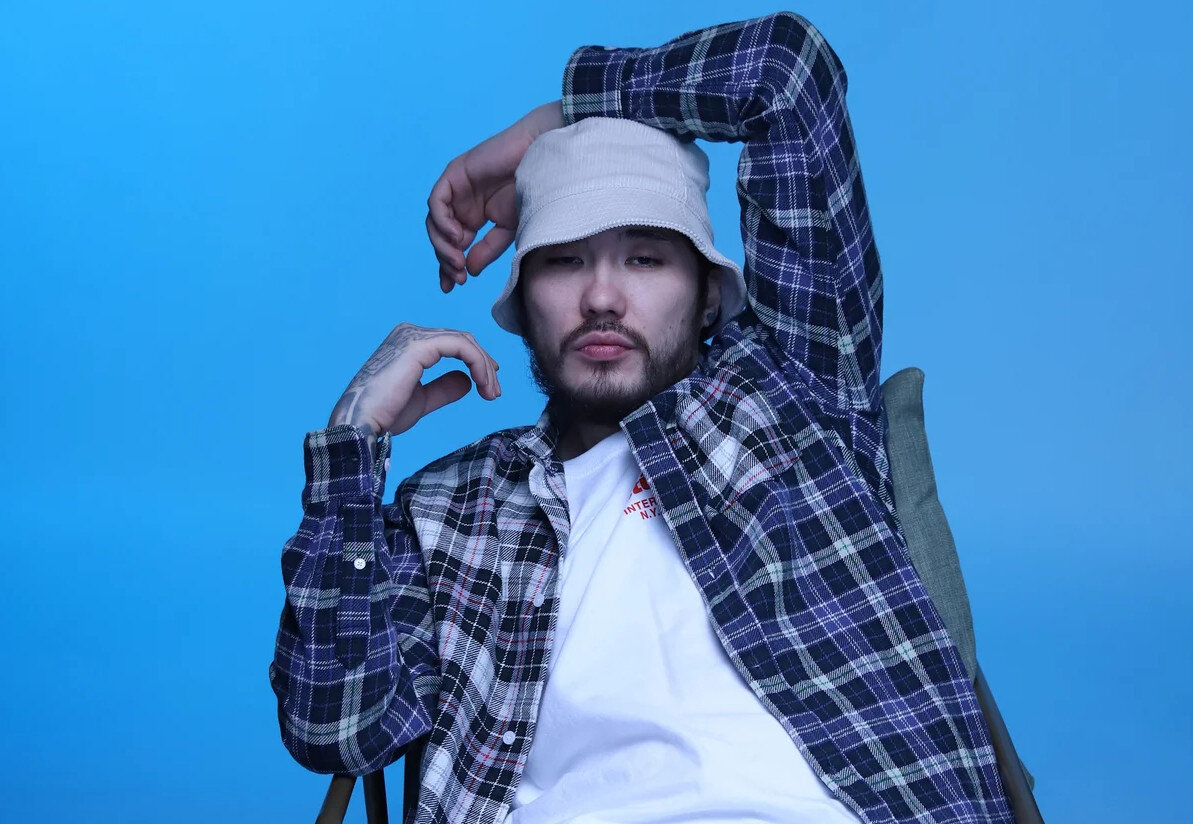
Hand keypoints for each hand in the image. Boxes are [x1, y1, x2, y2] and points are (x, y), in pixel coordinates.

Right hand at [328, 323, 500, 436]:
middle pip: (461, 340)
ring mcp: (413, 336)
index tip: (490, 386)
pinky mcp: (418, 345)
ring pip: (464, 342)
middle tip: (495, 392)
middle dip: (484, 365)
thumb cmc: (384, 415)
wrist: (362, 423)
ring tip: (492, 392)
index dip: (476, 362)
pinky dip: (477, 364)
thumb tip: (467, 380)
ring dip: (484, 367)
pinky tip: (483, 384)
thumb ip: (444, 388)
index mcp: (408, 342)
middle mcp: (409, 332)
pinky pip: (460, 347)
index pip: (452, 344)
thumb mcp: (422, 399)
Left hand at [427, 101, 563, 292]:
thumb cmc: (531, 190)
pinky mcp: (454, 174)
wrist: (540, 159)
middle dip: (445, 260)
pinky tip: (458, 237)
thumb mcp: (508, 230)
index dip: (448, 266)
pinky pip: (436, 203)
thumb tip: (470, 271)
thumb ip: (487, 249)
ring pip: (434, 222)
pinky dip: (443, 222)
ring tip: (458, 260)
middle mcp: (461, 204)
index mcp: (473, 217)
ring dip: (443, 245)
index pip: (453, 245)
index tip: (450, 287)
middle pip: (440, 236)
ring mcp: (456, 189)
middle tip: (457, 276)